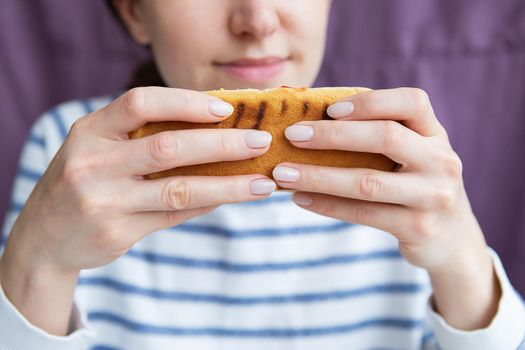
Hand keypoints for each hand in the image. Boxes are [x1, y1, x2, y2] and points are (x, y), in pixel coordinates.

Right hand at [0, 86, 274, 333]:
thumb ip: (144, 136)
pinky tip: (232, 197)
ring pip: (179, 189)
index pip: (140, 103)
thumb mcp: (99, 147)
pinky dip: (207, 204)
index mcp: (90, 130)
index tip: (225, 108)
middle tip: (260, 141)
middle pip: (168, 147)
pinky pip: (174, 215)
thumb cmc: (85, 179)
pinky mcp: (117, 232)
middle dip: (222, 143)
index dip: (185, 103)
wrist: (43, 236)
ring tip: (263, 183)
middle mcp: (93, 163)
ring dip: (228, 185)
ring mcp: (104, 201)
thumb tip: (217, 128)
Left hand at [273, 88, 499, 328]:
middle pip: (385, 137)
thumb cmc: (416, 186)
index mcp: (436, 135)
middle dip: (333, 135)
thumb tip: (310, 120)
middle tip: (292, 135)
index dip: (370, 102)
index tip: (329, 108)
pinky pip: (363, 213)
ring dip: (319, 176)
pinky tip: (300, 199)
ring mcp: (433, 197)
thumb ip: (379, 136)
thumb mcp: (413, 155)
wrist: (453, 240)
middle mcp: (441, 161)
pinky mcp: (418, 228)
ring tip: (283, 173)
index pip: (412, 102)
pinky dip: (326, 205)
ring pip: (367, 182)